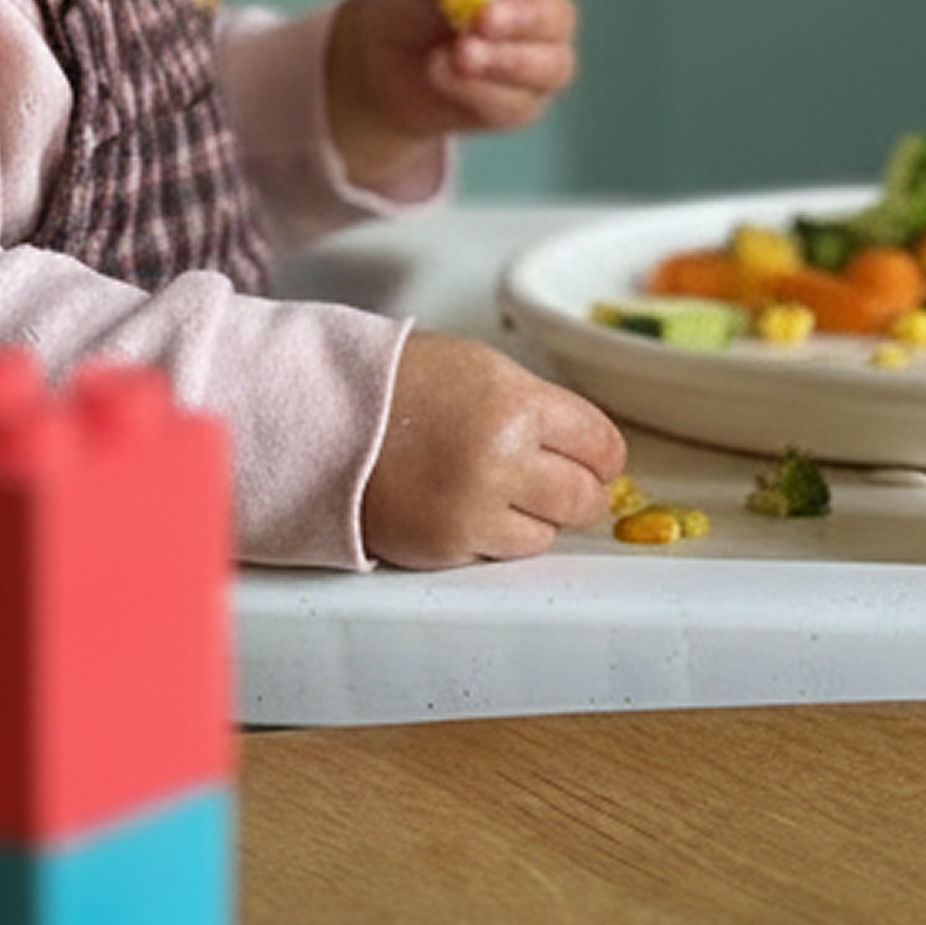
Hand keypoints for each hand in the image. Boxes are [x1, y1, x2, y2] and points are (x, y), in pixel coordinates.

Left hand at [325, 0, 577, 187]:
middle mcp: (540, 13)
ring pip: (550, 65)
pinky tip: (440, 77)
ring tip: (456, 56)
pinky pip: (515, 102)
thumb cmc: (410, 10)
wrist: (384, 69)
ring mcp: (542, 63)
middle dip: (522, 17)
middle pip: (557, 13)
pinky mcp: (523, 105)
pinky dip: (476, 91)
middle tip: (482, 18)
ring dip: (503, 61)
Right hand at [362, 329, 626, 567]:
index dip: (600, 453)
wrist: (323, 413)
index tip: (594, 457)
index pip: (602, 445)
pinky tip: (466, 504)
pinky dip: (492, 536)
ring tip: (497, 488)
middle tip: (554, 477)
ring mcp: (473, 509)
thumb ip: (539, 408)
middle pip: (585, 497)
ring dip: (534, 516)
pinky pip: (500, 555)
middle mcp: (500, 459)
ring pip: (548, 534)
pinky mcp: (446, 547)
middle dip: (577, 488)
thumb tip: (589, 450)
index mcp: (515, 403)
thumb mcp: (481, 369)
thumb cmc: (396, 383)